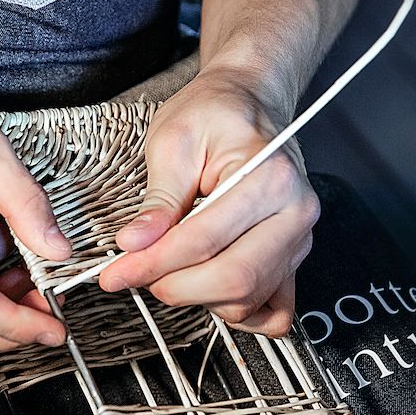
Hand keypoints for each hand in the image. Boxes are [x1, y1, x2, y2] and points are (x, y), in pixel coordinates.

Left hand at [100, 67, 319, 335]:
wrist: (249, 102)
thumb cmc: (216, 113)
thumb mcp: (173, 142)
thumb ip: (157, 201)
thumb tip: (135, 245)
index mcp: (270, 177)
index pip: (203, 241)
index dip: (153, 263)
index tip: (117, 271)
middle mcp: (294, 213)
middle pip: (231, 280)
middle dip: (172, 286)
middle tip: (136, 272)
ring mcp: (298, 240)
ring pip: (244, 301)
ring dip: (197, 297)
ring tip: (168, 268)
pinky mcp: (293, 259)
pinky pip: (271, 312)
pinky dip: (237, 312)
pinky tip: (207, 290)